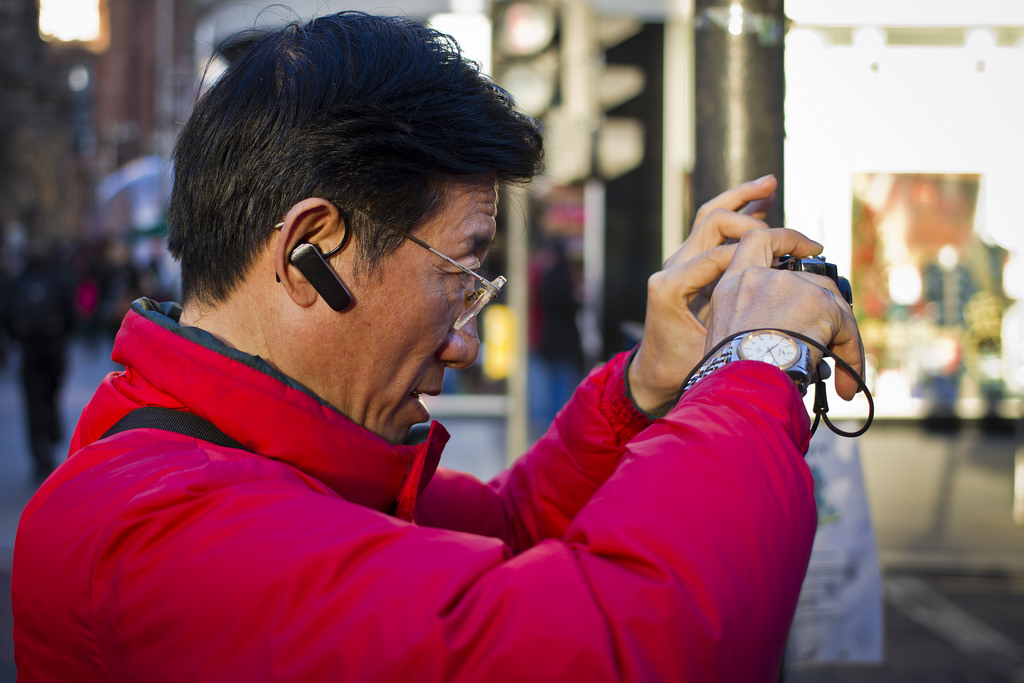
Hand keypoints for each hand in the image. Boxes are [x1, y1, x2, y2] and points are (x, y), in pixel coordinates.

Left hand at [628, 175, 822, 413]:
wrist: (655, 372)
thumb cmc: (680, 366)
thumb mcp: (710, 349)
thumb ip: (733, 321)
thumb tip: (775, 296)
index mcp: (670, 285)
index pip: (721, 253)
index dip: (761, 253)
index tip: (797, 261)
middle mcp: (671, 267)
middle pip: (713, 222)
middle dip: (753, 220)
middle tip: (789, 236)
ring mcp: (678, 262)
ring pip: (709, 216)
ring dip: (739, 198)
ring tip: (768, 184)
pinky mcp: (688, 264)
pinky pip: (711, 229)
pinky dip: (735, 212)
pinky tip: (762, 201)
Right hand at [705, 229, 865, 400]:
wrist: (741, 384)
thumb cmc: (731, 374)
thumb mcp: (729, 337)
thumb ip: (752, 321)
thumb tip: (785, 335)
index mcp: (732, 285)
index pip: (757, 241)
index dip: (788, 239)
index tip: (812, 248)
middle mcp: (758, 278)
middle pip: (807, 279)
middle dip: (824, 308)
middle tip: (830, 340)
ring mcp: (788, 286)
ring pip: (830, 302)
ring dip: (838, 335)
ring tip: (839, 371)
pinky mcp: (816, 301)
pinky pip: (846, 325)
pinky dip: (851, 351)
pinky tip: (846, 381)